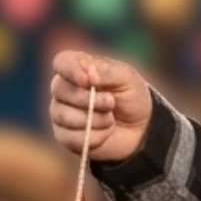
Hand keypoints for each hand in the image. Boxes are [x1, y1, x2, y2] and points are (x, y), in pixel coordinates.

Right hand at [50, 50, 153, 164]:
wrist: (140, 128)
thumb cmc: (131, 96)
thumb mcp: (126, 77)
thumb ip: (105, 72)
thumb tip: (87, 74)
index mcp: (77, 67)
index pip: (61, 62)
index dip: (71, 70)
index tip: (87, 80)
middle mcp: (64, 88)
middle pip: (60, 90)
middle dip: (90, 100)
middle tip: (111, 103)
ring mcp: (61, 112)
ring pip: (63, 116)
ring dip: (94, 120)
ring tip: (111, 119)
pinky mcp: (64, 136)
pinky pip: (70, 138)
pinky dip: (94, 137)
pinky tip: (105, 132)